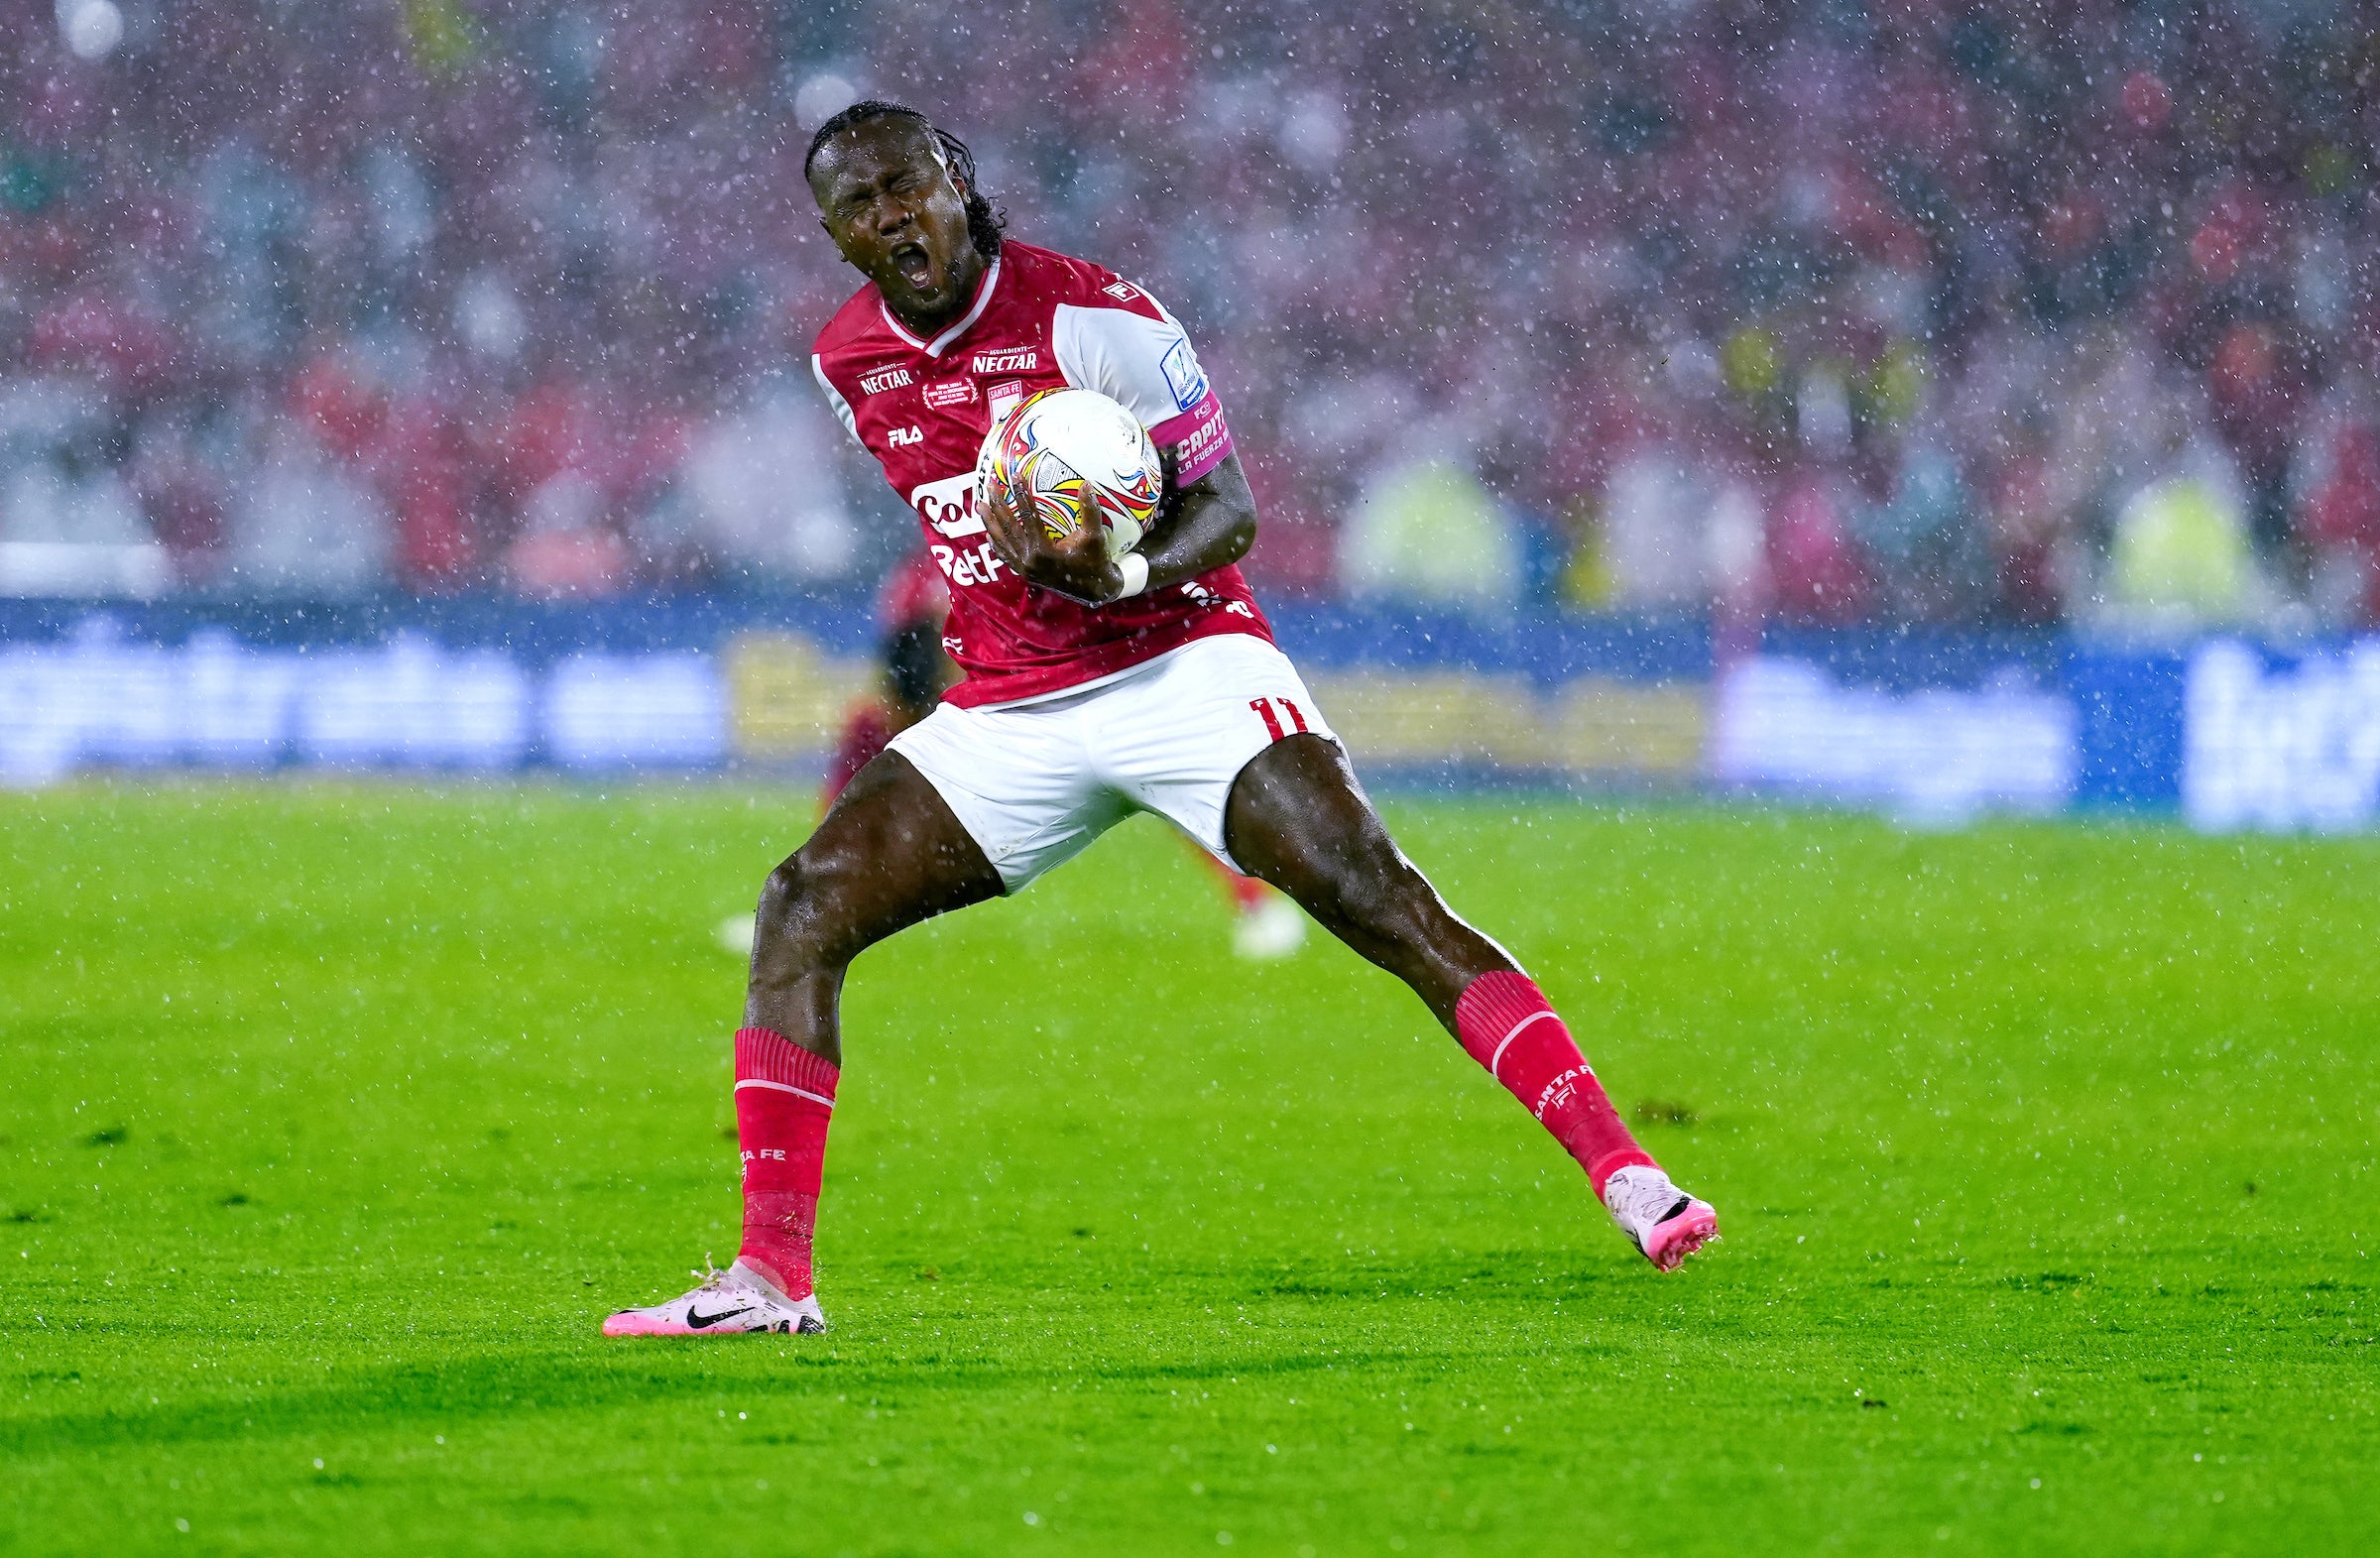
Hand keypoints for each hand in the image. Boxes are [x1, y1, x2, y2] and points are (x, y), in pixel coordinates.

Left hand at [980, 473, 1124, 604]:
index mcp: (1043, 551)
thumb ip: (1090, 511)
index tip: (1015, 476)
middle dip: (998, 505)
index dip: (1021, 495)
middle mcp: (1029, 560)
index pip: (1028, 517)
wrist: (1095, 591)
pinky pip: (1006, 557)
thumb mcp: (1094, 536)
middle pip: (1008, 528)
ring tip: (980, 505)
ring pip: (1002, 542)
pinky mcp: (1025, 574)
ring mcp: (1024, 569)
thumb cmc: (1095, 561)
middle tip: (990, 485)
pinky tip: (989, 534)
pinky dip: (997, 545)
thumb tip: (1086, 484)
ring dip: (990, 523)